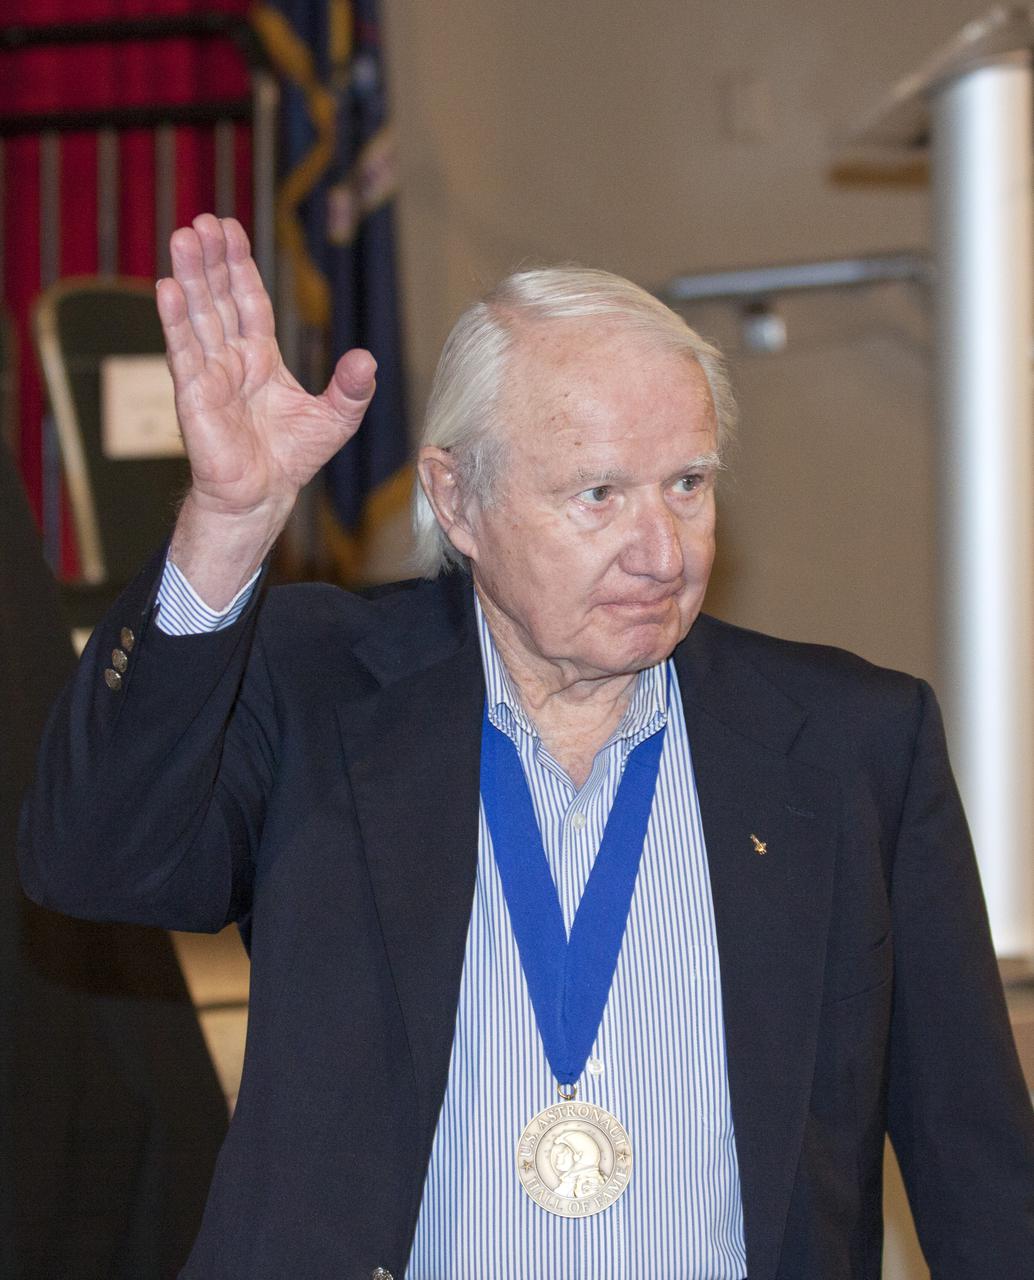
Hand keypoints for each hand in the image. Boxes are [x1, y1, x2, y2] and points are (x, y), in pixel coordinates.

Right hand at [157, 214, 375, 523]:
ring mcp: (210, 374)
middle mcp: (231, 359)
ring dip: (189, 276)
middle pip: (218, 298)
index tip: (231, 230)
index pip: (248, 301)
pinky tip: (166, 288)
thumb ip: (352, 389)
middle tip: (202, 220)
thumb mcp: (335, 419)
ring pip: (198, 315)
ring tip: (182, 237)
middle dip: (210, 260)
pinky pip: (183, 351)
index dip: (240, 266)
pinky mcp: (194, 395)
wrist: (262, 496)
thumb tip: (368, 359)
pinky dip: (174, 320)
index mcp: (260, 357)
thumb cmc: (290, 459)